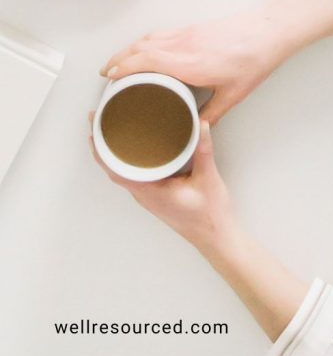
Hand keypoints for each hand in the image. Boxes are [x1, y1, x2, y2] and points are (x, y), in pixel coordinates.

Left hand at [90, 118, 234, 257]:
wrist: (216, 237)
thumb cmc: (209, 213)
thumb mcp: (207, 178)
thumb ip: (203, 149)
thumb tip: (200, 124)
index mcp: (150, 191)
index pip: (114, 170)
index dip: (100, 149)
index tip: (93, 128)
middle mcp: (144, 194)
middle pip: (114, 168)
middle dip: (103, 144)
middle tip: (98, 118)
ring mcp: (149, 196)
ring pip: (123, 171)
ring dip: (113, 151)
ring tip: (110, 127)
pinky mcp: (156, 195)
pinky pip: (135, 174)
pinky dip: (127, 158)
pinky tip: (134, 147)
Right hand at [100, 0, 332, 123]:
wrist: (269, 30)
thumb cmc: (254, 60)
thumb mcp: (233, 95)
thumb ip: (211, 116)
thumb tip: (196, 129)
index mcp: (189, 63)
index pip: (146, 61)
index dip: (123, 68)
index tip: (109, 78)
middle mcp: (184, 45)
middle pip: (141, 47)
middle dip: (119, 59)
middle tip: (105, 73)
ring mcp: (189, 33)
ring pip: (150, 38)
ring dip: (130, 48)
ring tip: (119, 61)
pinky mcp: (195, 28)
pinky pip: (162, 33)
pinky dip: (146, 42)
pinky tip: (146, 49)